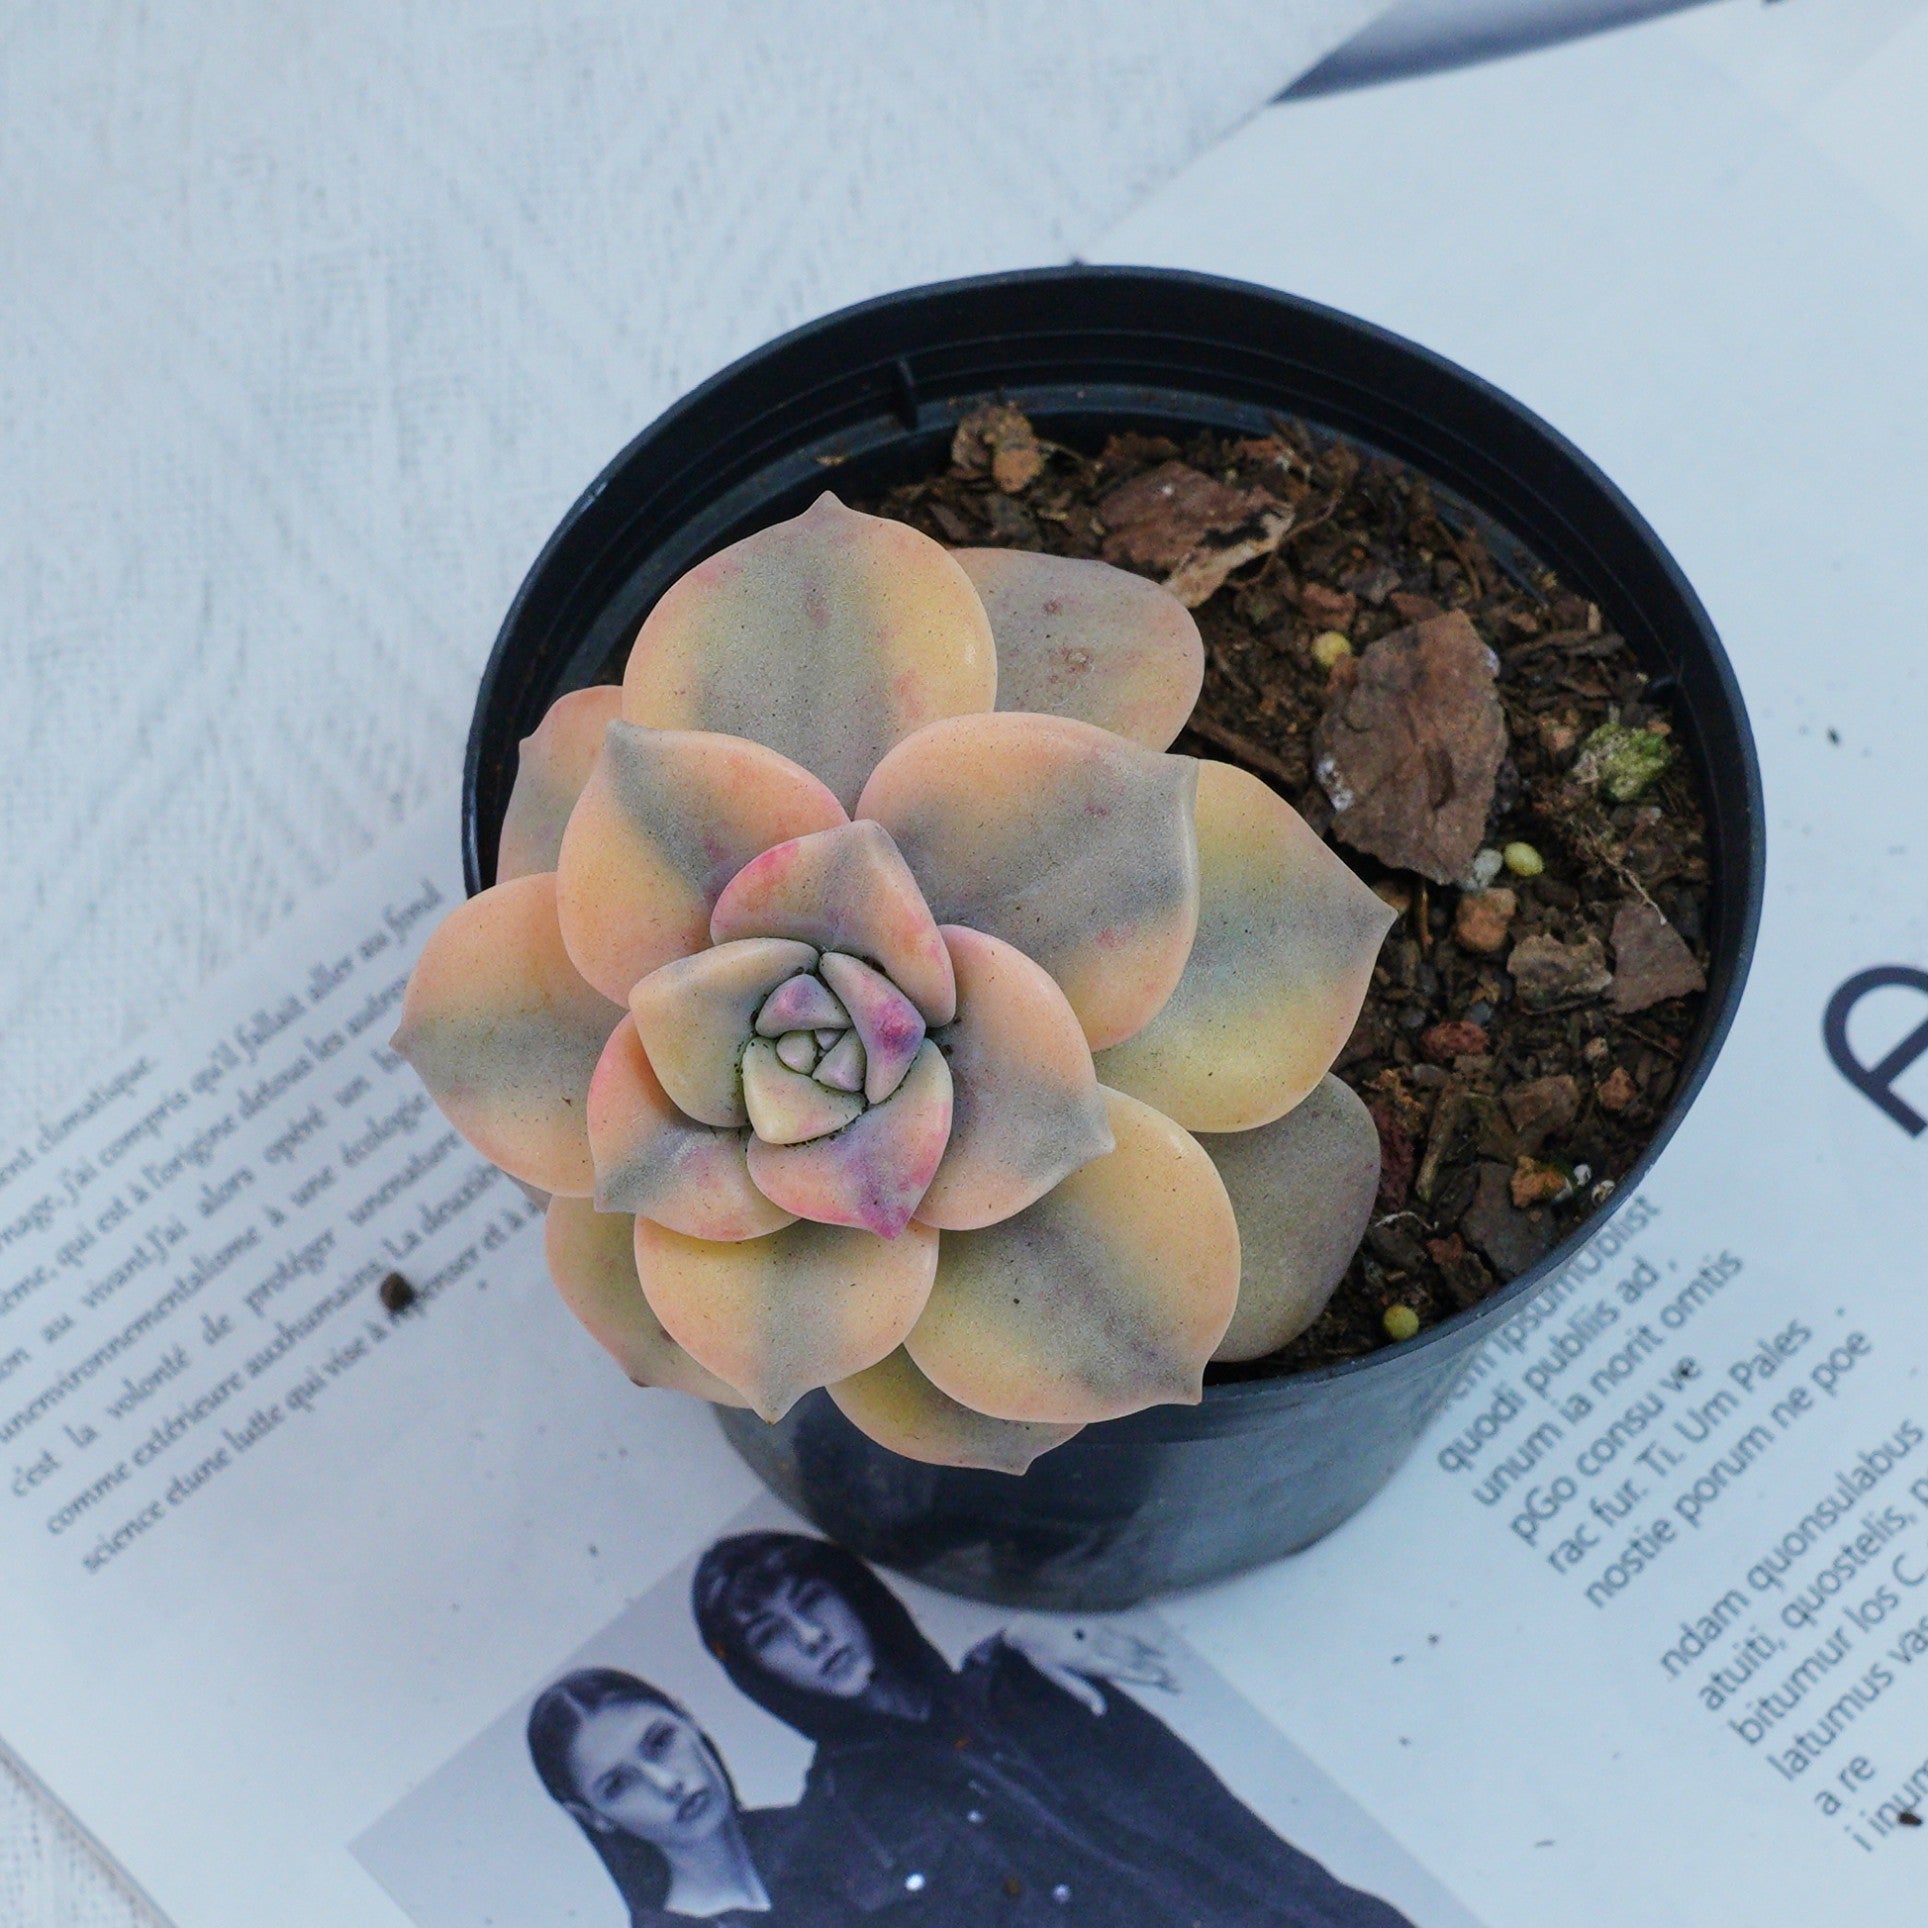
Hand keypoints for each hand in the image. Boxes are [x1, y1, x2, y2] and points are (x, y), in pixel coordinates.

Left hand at [999, 1621, 1178, 1713]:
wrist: (1027, 1621)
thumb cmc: (1040, 1653)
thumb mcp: (1055, 1676)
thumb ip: (1080, 1691)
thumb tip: (1101, 1711)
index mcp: (1086, 1659)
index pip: (1119, 1668)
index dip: (1140, 1674)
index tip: (1160, 1679)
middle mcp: (1096, 1643)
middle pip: (1132, 1658)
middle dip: (1156, 1670)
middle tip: (1178, 1683)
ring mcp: (1099, 1629)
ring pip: (1132, 1645)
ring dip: (1154, 1657)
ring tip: (1172, 1669)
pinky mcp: (1098, 1620)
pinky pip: (1125, 1630)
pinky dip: (1142, 1638)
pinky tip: (1156, 1644)